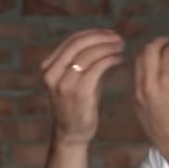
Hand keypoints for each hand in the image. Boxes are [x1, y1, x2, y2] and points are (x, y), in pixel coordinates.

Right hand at [40, 29, 124, 145]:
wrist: (71, 133)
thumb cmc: (76, 103)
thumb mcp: (72, 78)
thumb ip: (79, 60)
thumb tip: (101, 38)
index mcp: (48, 67)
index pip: (71, 41)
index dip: (93, 34)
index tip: (109, 34)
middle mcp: (52, 73)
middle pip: (79, 44)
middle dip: (101, 38)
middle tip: (118, 39)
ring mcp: (64, 84)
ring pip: (89, 55)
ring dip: (108, 48)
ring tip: (120, 48)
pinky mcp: (79, 92)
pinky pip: (97, 68)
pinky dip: (110, 59)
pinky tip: (119, 59)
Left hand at [132, 37, 168, 154]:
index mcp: (168, 81)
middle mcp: (150, 84)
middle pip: (149, 50)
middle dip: (160, 42)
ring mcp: (138, 91)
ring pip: (138, 60)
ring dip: (149, 52)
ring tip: (160, 52)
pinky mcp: (133, 98)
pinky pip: (135, 74)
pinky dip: (143, 66)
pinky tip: (152, 67)